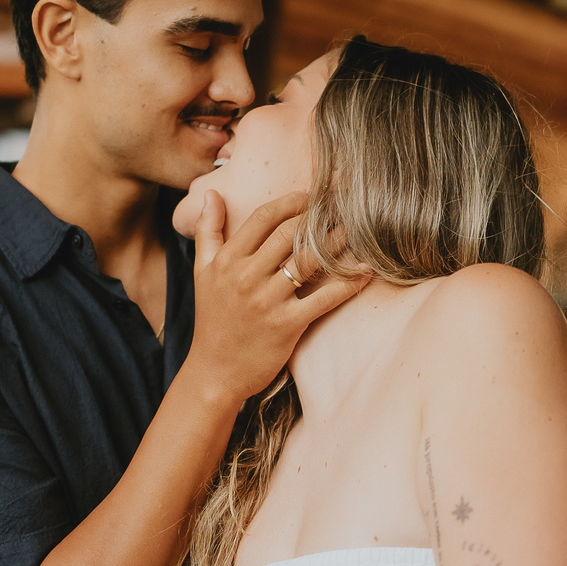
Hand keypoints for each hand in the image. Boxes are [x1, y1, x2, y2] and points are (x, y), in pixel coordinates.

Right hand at [186, 190, 367, 407]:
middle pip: (290, 233)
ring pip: (309, 259)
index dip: (292, 201)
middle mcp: (246, 276)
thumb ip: (207, 230)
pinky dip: (348, 282)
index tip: (312, 195)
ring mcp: (267, 300)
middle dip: (319, 216)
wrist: (214, 372)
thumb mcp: (201, 272)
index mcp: (228, 260)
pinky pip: (324, 297)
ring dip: (336, 241)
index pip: (265, 217)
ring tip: (356, 230)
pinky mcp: (287, 324)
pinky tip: (365, 270)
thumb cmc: (212, 320)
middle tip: (342, 205)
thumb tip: (212, 192)